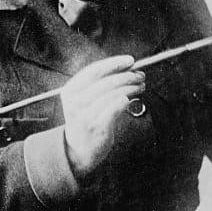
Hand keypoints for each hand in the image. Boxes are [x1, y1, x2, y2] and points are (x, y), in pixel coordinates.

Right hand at [60, 55, 146, 175]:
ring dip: (131, 87)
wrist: (78, 150)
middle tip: (140, 75)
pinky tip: (130, 100)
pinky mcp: (98, 126)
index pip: (94, 70)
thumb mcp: (82, 99)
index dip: (114, 63)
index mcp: (71, 90)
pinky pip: (116, 107)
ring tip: (140, 86)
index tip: (130, 61)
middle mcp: (75, 102)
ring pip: (114, 93)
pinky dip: (126, 101)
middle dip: (127, 76)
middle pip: (107, 81)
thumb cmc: (85, 119)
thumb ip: (98, 84)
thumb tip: (126, 67)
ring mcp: (86, 115)